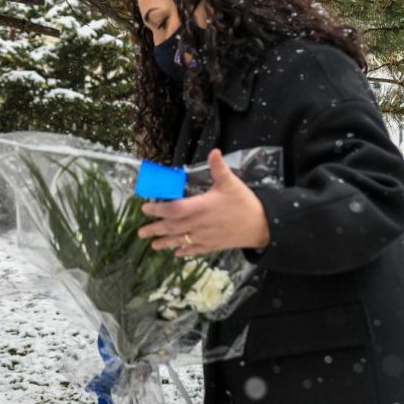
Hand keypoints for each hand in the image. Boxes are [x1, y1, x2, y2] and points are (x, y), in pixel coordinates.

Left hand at [137, 149, 270, 256]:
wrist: (263, 225)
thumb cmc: (244, 203)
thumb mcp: (231, 182)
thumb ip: (219, 167)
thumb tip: (214, 151)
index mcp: (201, 207)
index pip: (174, 209)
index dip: (158, 209)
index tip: (145, 208)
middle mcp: (199, 224)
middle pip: (172, 227)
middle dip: (155, 229)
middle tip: (140, 232)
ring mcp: (205, 236)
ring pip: (181, 240)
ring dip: (165, 243)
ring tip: (152, 244)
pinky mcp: (213, 245)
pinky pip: (195, 250)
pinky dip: (184, 251)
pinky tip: (176, 253)